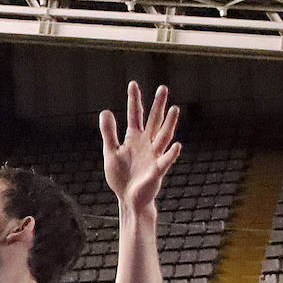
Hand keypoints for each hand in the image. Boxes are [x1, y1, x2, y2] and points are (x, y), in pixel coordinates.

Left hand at [99, 81, 180, 212]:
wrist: (128, 198)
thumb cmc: (121, 176)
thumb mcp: (111, 152)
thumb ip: (109, 133)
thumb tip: (105, 111)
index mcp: (134, 138)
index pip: (135, 115)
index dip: (134, 100)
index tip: (133, 84)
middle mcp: (147, 144)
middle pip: (154, 121)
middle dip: (158, 105)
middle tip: (163, 88)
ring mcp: (154, 156)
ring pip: (163, 137)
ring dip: (169, 124)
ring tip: (174, 109)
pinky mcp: (157, 171)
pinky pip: (166, 161)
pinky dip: (171, 154)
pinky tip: (177, 145)